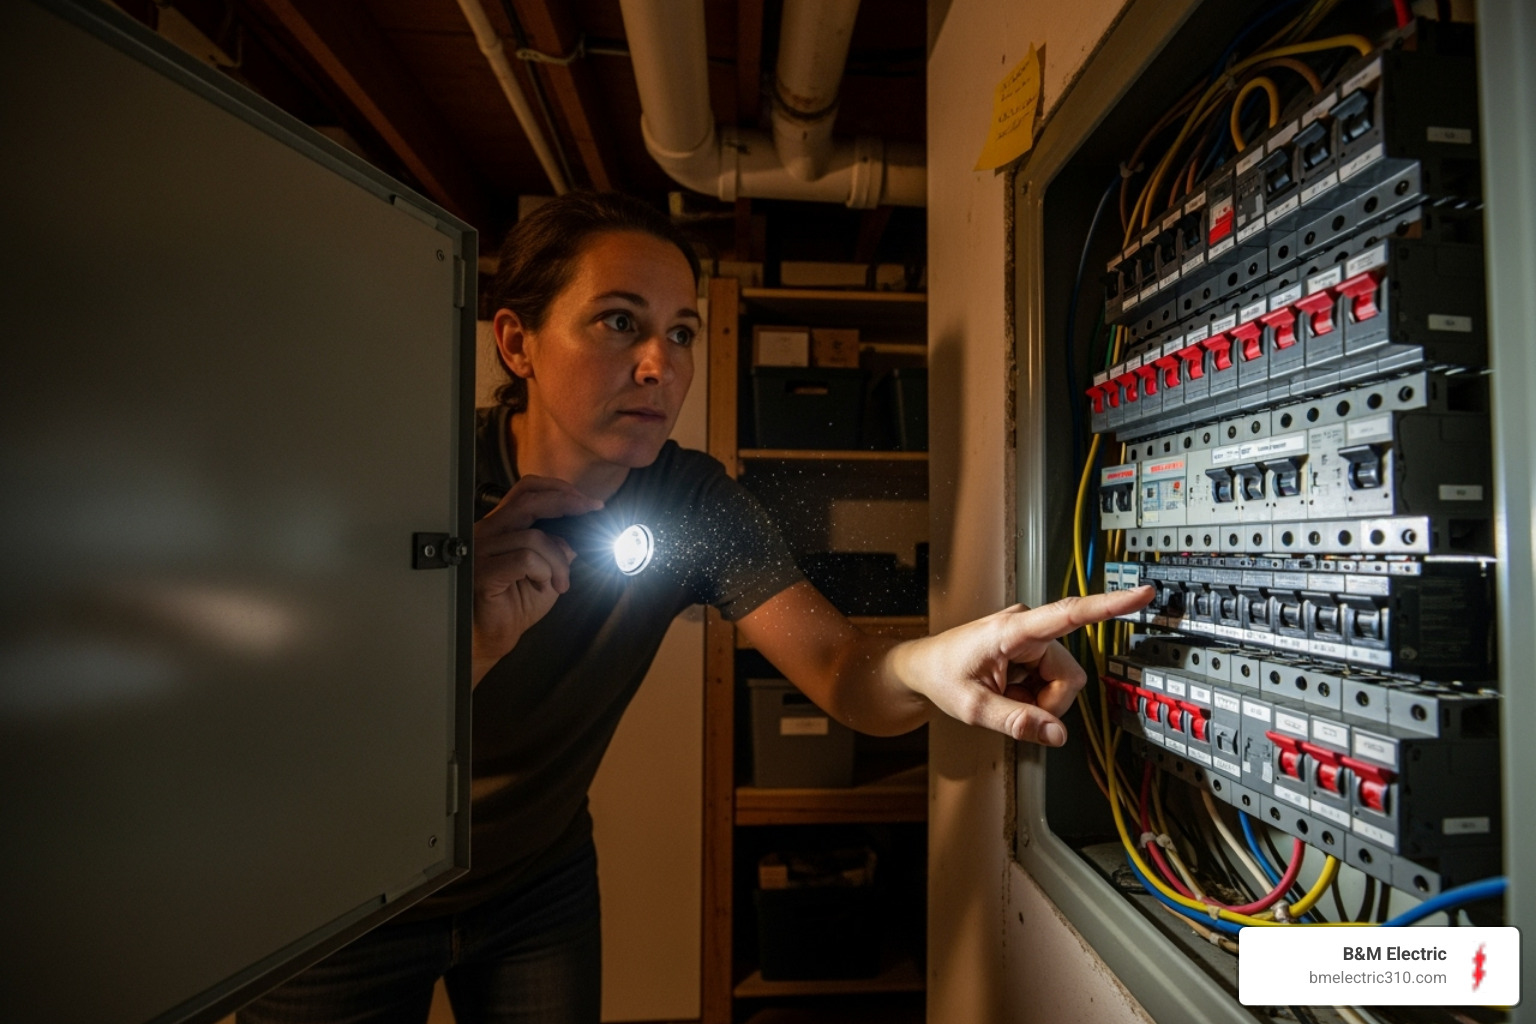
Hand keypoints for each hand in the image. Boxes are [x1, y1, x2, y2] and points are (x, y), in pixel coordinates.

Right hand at [471, 475, 601, 683]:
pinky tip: (542, 586)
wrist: (495, 635)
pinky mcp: (482, 571)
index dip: (559, 490)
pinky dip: (543, 572)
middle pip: (529, 500)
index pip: (527, 490)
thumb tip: (575, 536)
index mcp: (502, 526)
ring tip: (559, 583)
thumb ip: (558, 548)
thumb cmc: (515, 604)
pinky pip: (525, 559)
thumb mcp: (548, 571)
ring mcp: (481, 550)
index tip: (589, 503)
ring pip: (534, 537)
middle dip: (567, 503)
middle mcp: (488, 532)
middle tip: (591, 512)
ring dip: (558, 562)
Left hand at [898, 587, 1153, 745]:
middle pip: (1069, 675)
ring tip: (1007, 695)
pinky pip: (1052, 679)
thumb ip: (1017, 722)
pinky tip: (1011, 690)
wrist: (924, 666)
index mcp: (1012, 631)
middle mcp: (1027, 627)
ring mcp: (1031, 636)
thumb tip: (1057, 735)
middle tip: (1012, 705)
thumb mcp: (974, 708)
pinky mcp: (1033, 647)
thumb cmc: (942, 676)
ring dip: (1040, 698)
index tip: (1141, 592)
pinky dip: (1035, 694)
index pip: (1069, 614)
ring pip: (1064, 680)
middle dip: (1048, 701)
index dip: (1110, 604)